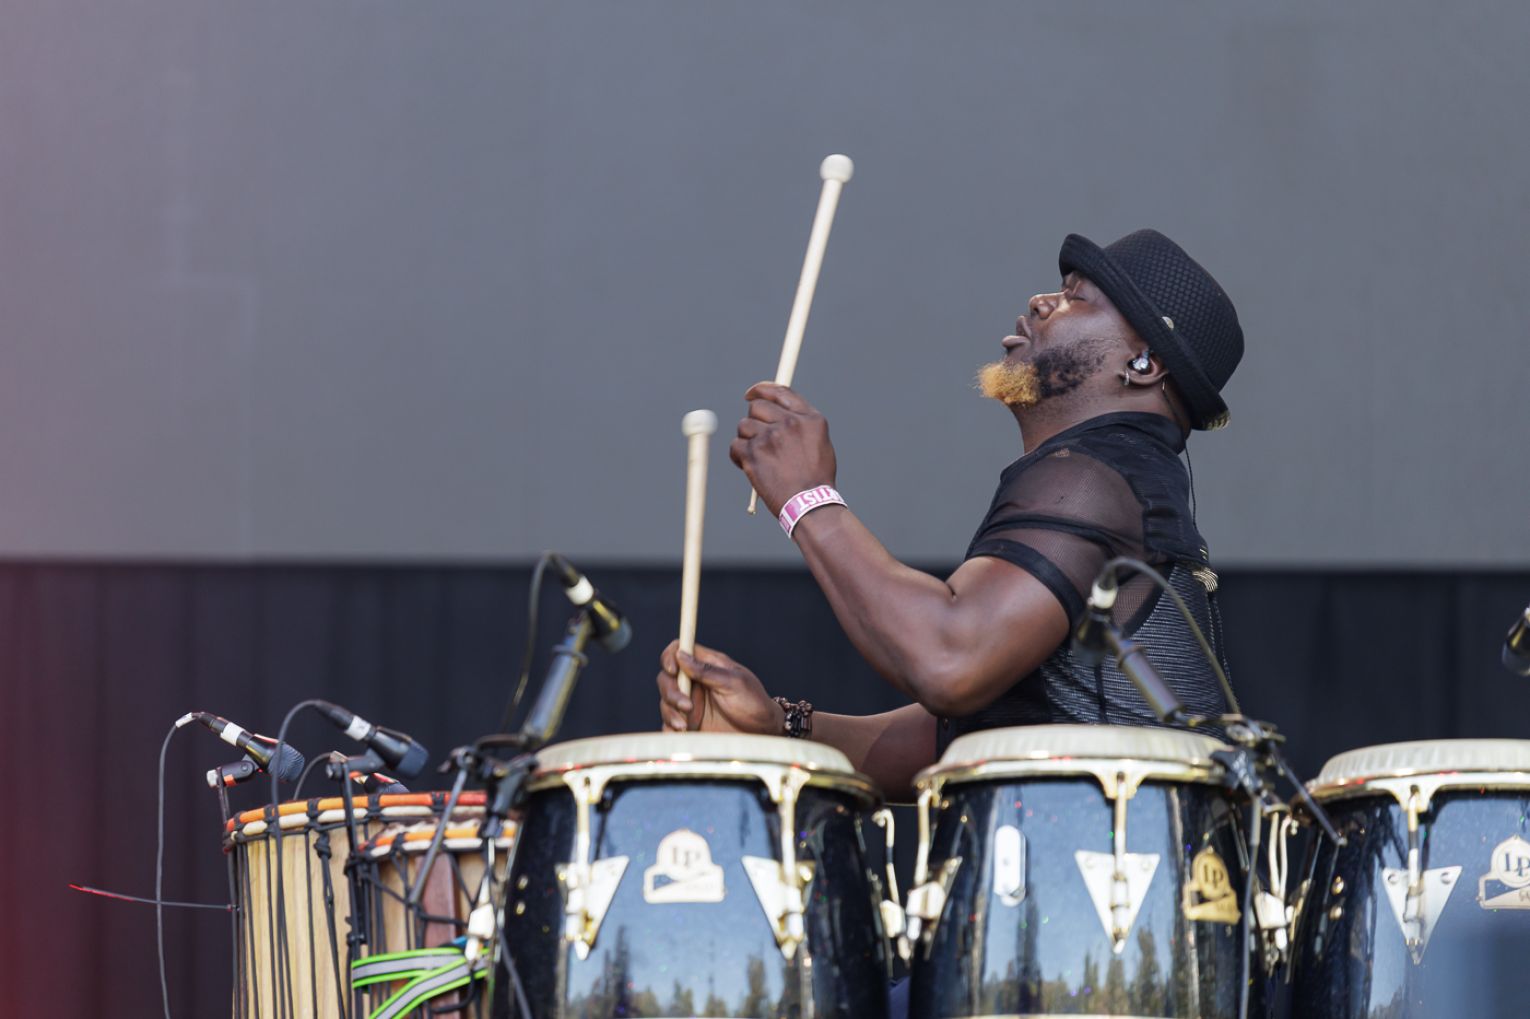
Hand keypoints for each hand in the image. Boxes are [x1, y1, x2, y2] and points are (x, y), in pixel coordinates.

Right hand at [656, 639, 783, 734]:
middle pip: (666, 678)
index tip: (673, 670)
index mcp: (706, 665)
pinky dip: (669, 729)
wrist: (762, 733)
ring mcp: (690, 703)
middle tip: (687, 706)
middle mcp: (695, 683)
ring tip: (686, 726)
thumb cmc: (754, 703)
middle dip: (671, 692)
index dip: (670, 657)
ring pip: (665, 702)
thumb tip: (681, 655)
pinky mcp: (688, 723)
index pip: (679, 650)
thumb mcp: (734, 683)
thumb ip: (707, 671)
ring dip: (670, 713)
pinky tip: (681, 734)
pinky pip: (669, 724)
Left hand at [729, 382, 836, 516]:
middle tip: (757, 436)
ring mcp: (770, 437)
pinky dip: (739, 456)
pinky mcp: (753, 454)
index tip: (750, 394)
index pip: (779, 391)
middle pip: (757, 406)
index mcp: (809, 418)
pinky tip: (751, 467)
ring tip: (760, 458)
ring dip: (747, 440)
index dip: (761, 389)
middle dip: (753, 419)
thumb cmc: (816, 477)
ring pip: (743, 426)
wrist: (810, 504)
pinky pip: (735, 445)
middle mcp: (790, 423)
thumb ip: (800, 421)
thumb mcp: (819, 441)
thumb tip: (776, 410)